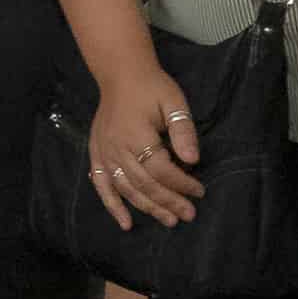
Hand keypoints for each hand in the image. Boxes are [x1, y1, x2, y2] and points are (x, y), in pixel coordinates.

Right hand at [85, 70, 205, 230]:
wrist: (120, 75)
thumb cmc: (151, 87)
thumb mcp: (174, 102)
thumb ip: (183, 130)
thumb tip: (193, 160)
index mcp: (136, 136)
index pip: (162, 170)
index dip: (182, 183)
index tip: (200, 191)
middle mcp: (117, 149)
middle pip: (145, 184)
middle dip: (169, 202)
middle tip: (189, 215)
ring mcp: (104, 154)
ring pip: (127, 189)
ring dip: (148, 208)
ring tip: (169, 220)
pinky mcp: (97, 155)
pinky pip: (102, 186)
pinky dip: (113, 206)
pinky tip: (126, 223)